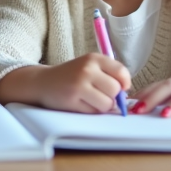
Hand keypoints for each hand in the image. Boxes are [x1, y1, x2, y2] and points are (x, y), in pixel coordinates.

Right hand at [0, 55, 130, 113]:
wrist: (43, 82)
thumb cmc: (72, 76)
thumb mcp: (90, 67)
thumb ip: (110, 76)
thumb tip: (127, 98)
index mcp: (94, 58)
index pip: (122, 73)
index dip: (124, 84)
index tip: (118, 88)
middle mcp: (87, 69)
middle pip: (116, 90)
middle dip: (112, 97)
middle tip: (100, 94)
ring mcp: (79, 85)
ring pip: (107, 104)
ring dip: (102, 106)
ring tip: (90, 100)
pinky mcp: (72, 100)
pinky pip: (93, 112)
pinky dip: (90, 112)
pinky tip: (80, 103)